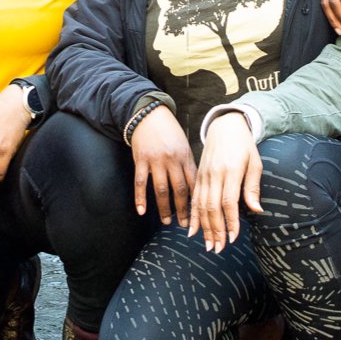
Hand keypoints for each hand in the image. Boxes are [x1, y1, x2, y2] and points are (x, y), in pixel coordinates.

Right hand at [130, 104, 195, 223]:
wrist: (149, 114)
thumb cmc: (169, 131)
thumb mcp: (184, 145)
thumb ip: (188, 164)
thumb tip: (196, 187)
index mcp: (185, 156)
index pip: (194, 182)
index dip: (197, 200)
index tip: (200, 215)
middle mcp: (172, 160)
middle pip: (179, 189)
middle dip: (183, 209)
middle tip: (185, 225)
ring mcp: (156, 161)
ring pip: (161, 189)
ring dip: (164, 208)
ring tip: (166, 221)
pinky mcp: (141, 160)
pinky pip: (140, 183)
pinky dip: (140, 198)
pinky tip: (142, 210)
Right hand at [189, 112, 261, 250]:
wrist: (225, 125)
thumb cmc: (244, 145)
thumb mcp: (254, 162)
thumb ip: (252, 187)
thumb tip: (257, 210)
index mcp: (230, 170)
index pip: (228, 201)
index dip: (230, 221)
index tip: (233, 237)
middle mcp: (214, 174)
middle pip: (212, 206)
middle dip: (215, 230)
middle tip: (218, 249)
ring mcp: (203, 175)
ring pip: (201, 205)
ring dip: (204, 227)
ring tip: (208, 245)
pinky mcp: (197, 176)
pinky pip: (193, 198)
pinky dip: (192, 215)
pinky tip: (191, 230)